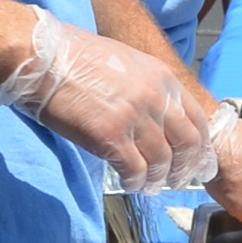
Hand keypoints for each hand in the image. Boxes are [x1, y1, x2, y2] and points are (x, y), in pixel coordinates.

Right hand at [0, 11, 224, 187]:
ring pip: (162, 161)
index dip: (201, 146)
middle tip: (178, 182)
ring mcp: (134, 116)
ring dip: (158, 179)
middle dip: (185, 168)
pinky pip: (135, 169)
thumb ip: (149, 89)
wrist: (40, 55)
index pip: (197, 119)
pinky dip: (136, 181)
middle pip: (187, 144)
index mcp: (162, 78)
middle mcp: (155, 96)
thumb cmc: (75, 58)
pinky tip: (130, 184)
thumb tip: (158, 119)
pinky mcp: (110, 134)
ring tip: (150, 187)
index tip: (199, 162)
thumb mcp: (127, 63)